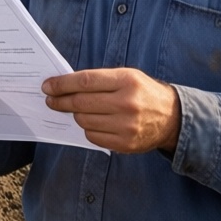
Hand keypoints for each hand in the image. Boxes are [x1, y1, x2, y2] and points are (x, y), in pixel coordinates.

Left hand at [42, 68, 180, 152]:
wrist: (173, 118)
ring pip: (85, 121)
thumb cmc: (142, 91)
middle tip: (50, 99)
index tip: (47, 85)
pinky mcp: (126, 144)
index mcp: (125, 81)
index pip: (85, 81)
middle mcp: (127, 104)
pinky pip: (94, 137)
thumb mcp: (125, 75)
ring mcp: (127, 126)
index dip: (62, 84)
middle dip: (60, 101)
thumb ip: (99, 79)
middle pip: (81, 103)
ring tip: (72, 109)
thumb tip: (66, 84)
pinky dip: (87, 129)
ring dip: (74, 115)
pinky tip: (89, 122)